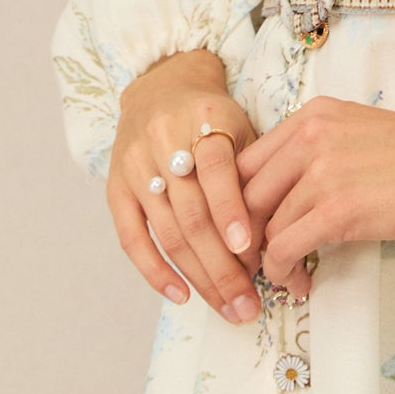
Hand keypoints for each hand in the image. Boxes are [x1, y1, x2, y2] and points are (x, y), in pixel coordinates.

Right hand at [107, 49, 286, 322]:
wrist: (162, 86)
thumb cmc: (215, 119)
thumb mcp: (242, 129)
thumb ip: (256, 175)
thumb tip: (279, 239)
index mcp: (203, 120)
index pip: (217, 171)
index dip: (233, 212)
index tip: (253, 252)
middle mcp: (163, 142)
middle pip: (193, 213)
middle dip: (223, 265)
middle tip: (249, 304)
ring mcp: (135, 166)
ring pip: (168, 232)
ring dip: (199, 277)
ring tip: (228, 307)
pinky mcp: (115, 187)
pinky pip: (131, 238)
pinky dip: (155, 271)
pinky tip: (181, 296)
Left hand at [235, 97, 394, 290]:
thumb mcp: (356, 132)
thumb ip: (315, 151)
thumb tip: (285, 195)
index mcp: (309, 117)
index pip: (245, 163)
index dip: (237, 204)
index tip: (248, 230)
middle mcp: (307, 138)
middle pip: (243, 196)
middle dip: (243, 236)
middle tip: (257, 261)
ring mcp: (320, 173)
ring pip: (262, 227)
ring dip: (268, 261)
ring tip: (288, 275)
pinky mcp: (338, 210)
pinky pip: (285, 248)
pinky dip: (283, 271)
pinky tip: (301, 281)